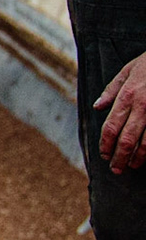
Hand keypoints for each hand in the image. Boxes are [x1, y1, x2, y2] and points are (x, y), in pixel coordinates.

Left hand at [96, 52, 145, 172]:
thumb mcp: (127, 70)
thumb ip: (111, 90)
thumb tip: (97, 107)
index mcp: (127, 96)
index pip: (111, 126)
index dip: (105, 144)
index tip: (103, 155)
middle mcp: (141, 107)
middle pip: (126, 139)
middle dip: (119, 157)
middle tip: (115, 169)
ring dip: (137, 157)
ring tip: (131, 166)